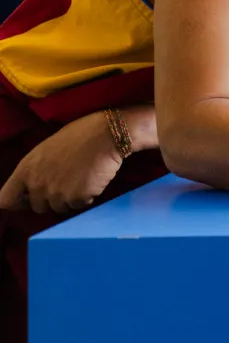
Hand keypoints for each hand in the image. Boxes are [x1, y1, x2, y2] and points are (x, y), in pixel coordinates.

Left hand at [0, 112, 123, 213]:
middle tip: (65, 183)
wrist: (105, 134)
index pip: (6, 200)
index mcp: (25, 169)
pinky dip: (86, 196)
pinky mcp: (77, 198)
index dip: (17, 202)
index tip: (27, 200)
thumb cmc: (78, 136)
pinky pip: (79, 206)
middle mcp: (37, 184)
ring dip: (70, 198)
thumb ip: (34, 170)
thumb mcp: (45, 150)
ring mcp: (57, 193)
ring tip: (81, 178)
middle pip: (37, 207)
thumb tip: (32, 187)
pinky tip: (92, 179)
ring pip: (60, 208)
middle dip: (50, 199)